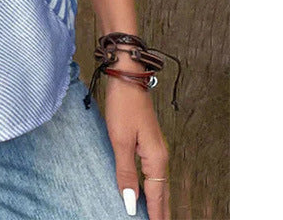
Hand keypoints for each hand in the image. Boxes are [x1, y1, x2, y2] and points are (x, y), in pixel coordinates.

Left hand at [104, 64, 170, 218]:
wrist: (127, 76)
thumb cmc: (123, 104)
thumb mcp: (120, 140)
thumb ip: (125, 172)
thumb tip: (131, 202)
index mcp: (156, 158)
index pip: (157, 197)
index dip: (156, 216)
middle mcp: (160, 156)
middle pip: (162, 193)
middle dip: (161, 212)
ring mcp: (156, 149)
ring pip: (158, 183)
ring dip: (157, 201)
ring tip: (153, 216)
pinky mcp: (148, 142)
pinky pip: (152, 172)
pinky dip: (151, 187)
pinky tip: (145, 191)